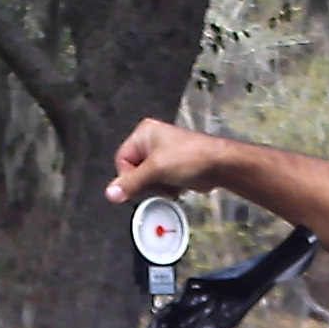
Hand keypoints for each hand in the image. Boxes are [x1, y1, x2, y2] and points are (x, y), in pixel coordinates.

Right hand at [105, 118, 232, 204]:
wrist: (218, 165)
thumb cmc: (191, 156)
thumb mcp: (155, 170)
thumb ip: (131, 183)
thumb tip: (110, 193)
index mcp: (144, 134)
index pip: (121, 159)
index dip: (129, 175)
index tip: (140, 184)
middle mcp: (151, 142)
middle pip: (133, 171)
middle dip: (147, 182)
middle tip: (158, 181)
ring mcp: (162, 155)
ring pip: (146, 180)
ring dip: (157, 187)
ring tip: (170, 182)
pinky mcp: (171, 167)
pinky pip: (159, 183)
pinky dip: (166, 188)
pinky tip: (177, 185)